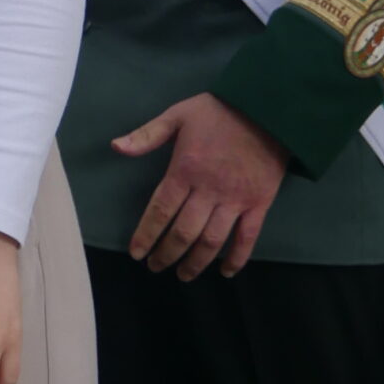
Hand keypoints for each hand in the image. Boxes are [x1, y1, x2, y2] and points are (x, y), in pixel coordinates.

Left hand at [116, 93, 287, 278]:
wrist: (267, 108)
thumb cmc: (218, 111)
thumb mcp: (177, 114)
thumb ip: (147, 135)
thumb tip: (116, 147)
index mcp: (185, 170)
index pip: (160, 210)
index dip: (146, 235)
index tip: (136, 254)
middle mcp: (209, 190)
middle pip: (184, 232)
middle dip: (167, 254)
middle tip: (156, 267)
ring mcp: (236, 199)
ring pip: (212, 240)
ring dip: (196, 262)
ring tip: (184, 275)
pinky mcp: (259, 204)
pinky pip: (247, 238)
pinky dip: (237, 258)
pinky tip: (226, 272)